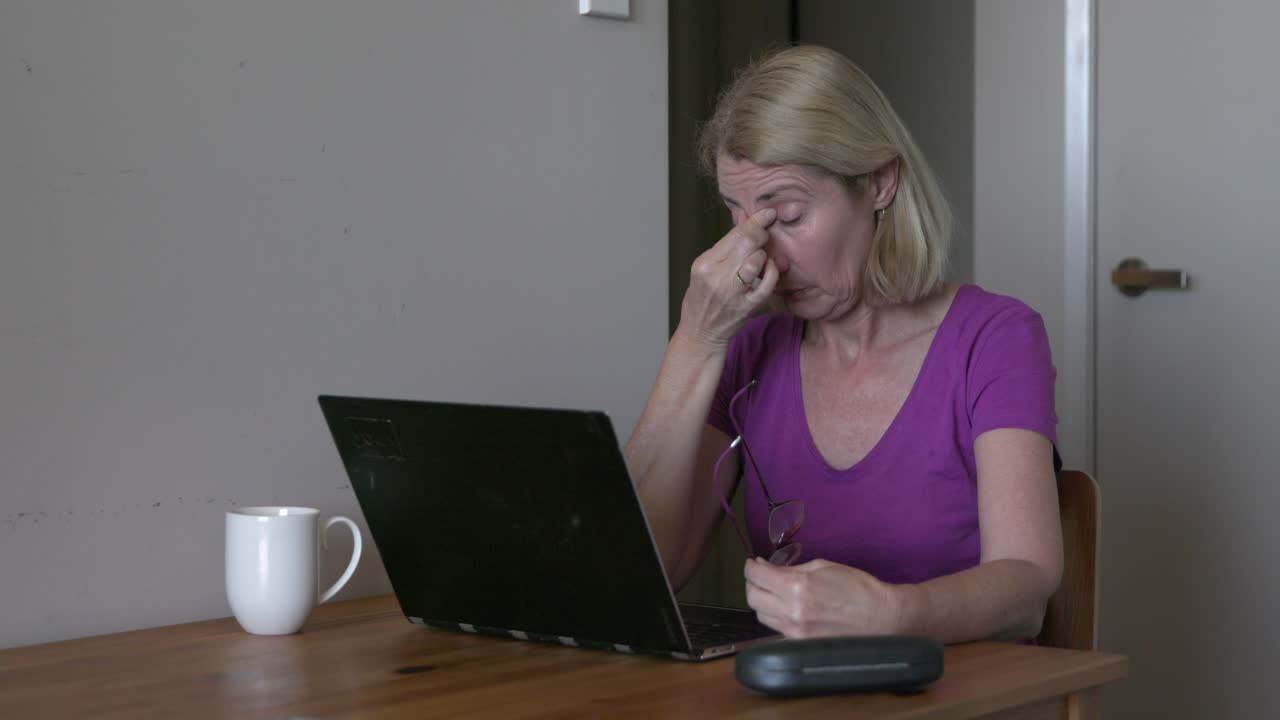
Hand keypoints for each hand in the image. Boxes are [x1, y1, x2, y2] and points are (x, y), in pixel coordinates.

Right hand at [675, 208, 779, 348]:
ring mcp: (732, 293)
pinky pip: (767, 282)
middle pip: (747, 243)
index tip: (768, 213)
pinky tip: (769, 269)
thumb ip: (725, 246)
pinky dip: (772, 271)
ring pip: (757, 260)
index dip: (755, 221)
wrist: (700, 332)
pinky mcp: (747, 306)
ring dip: (764, 254)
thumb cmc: (702, 298)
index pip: (734, 234)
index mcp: (704, 264)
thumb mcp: (704, 269)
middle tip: (766, 232)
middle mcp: (716, 277)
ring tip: (762, 256)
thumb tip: (744, 219)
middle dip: (762, 233)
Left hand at [743, 557, 904, 638]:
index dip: (750, 567)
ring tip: (773, 591)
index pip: (757, 576)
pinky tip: (786, 608)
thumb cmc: (858, 587)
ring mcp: (795, 632)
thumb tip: (769, 568)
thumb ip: (792, 569)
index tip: (753, 563)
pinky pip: (777, 629)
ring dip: (762, 601)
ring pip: (762, 616)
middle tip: (760, 575)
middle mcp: (791, 612)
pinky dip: (776, 616)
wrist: (883, 618)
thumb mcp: (824, 567)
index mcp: (797, 587)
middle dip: (752, 583)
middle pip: (753, 598)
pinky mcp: (801, 645)